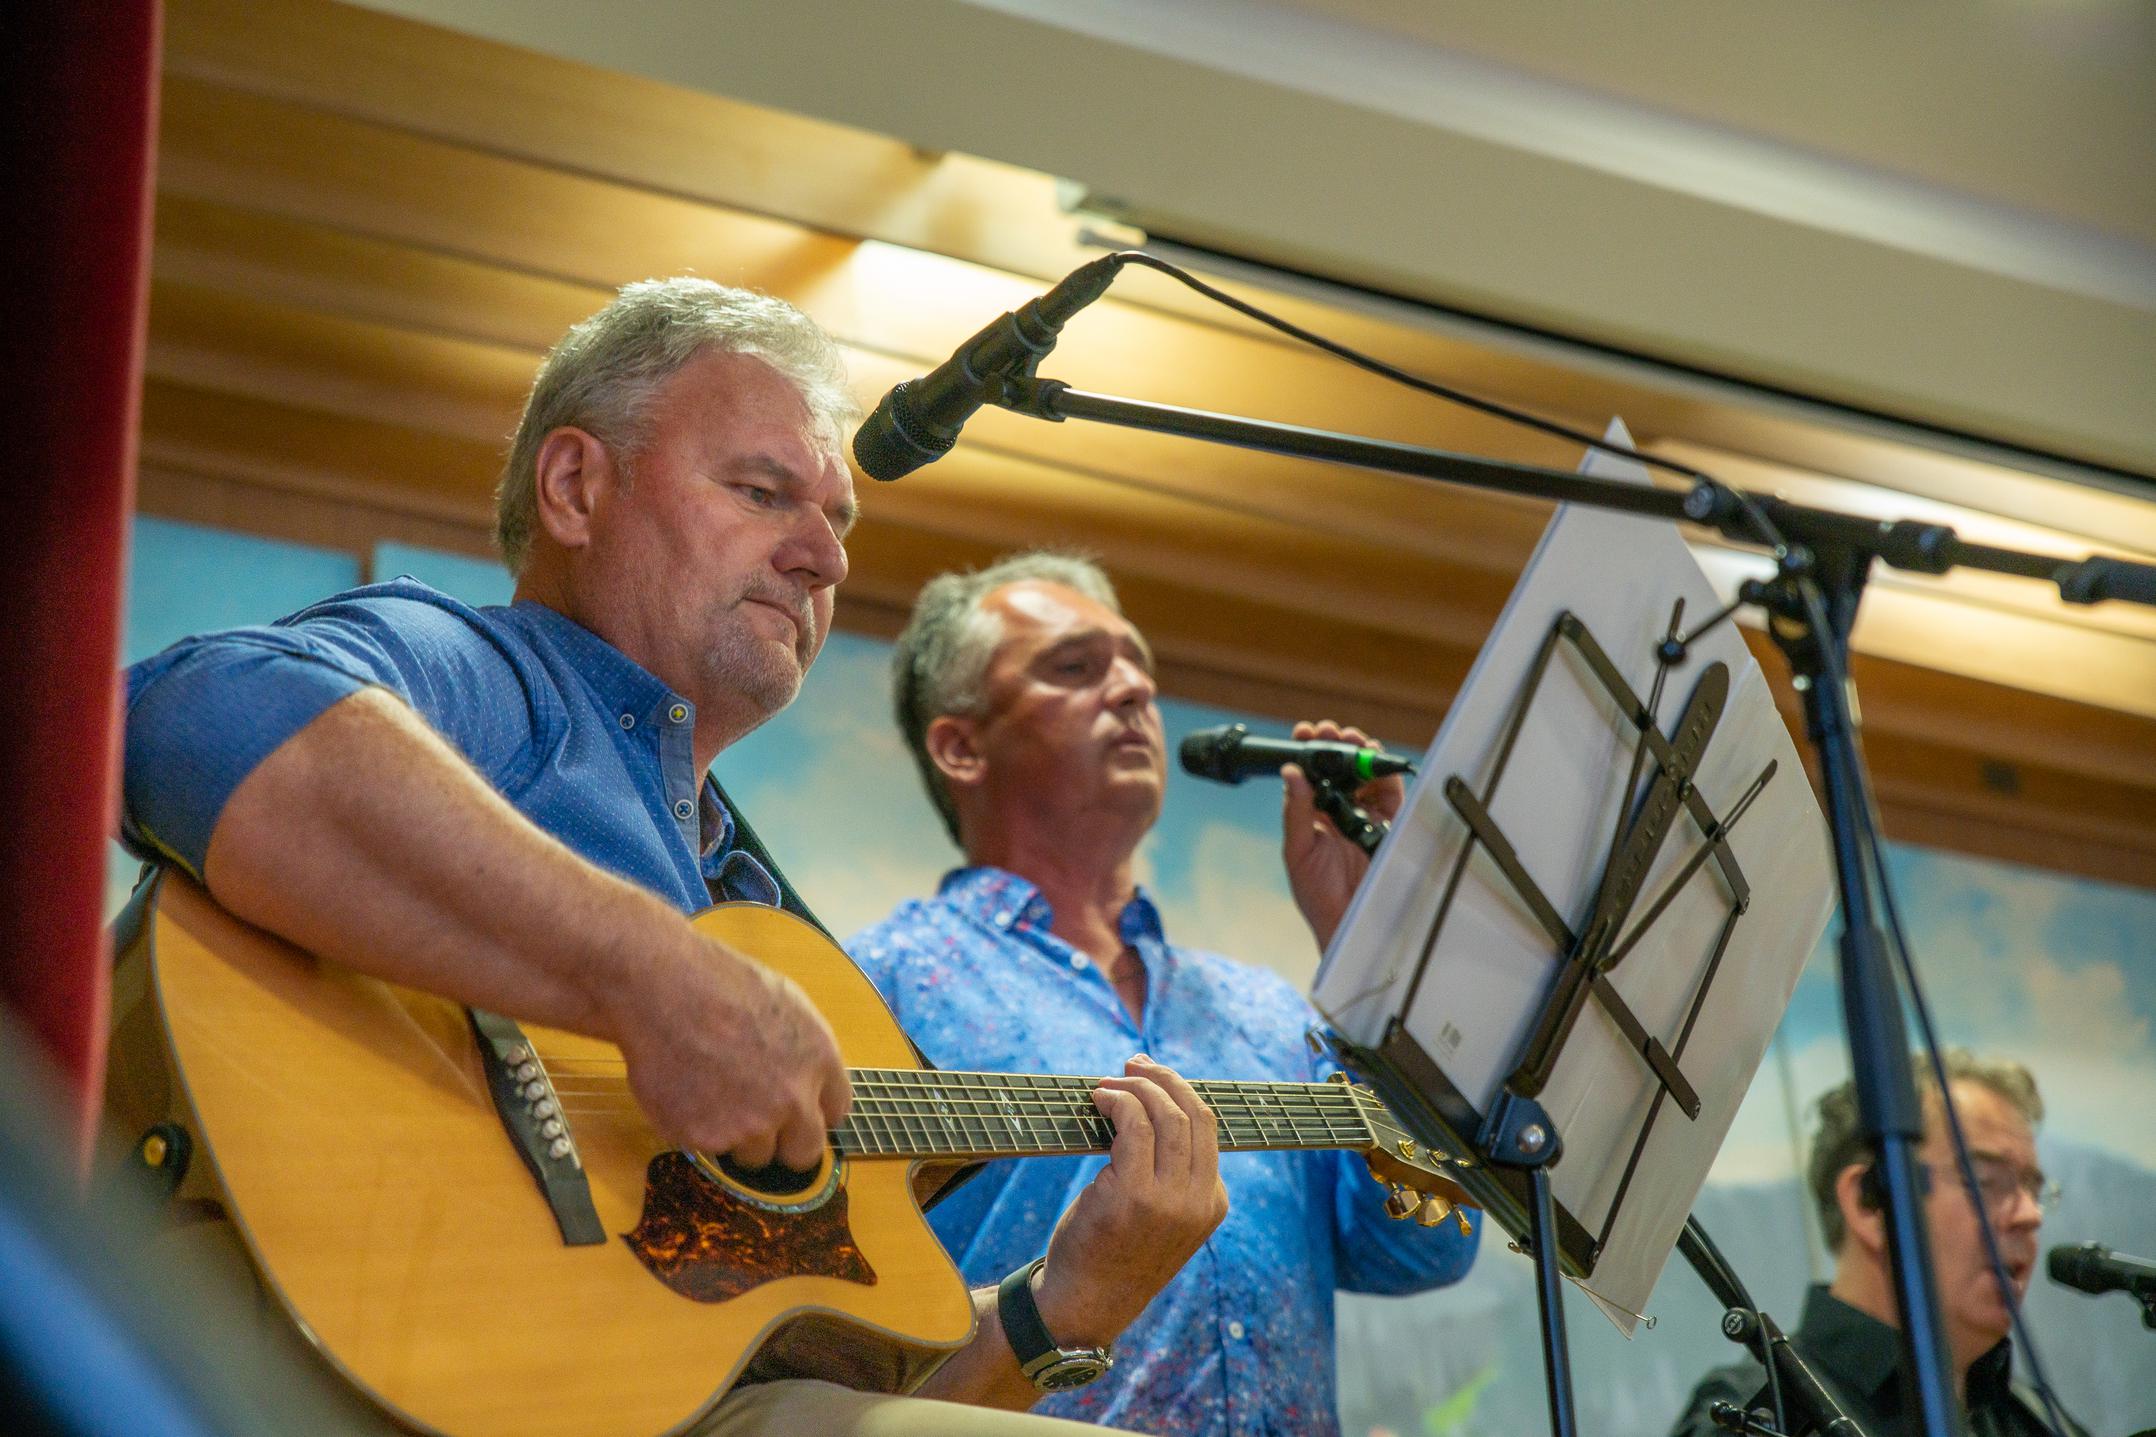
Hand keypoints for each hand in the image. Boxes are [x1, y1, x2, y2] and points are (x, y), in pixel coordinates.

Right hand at [608, 932, 850, 1170]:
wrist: (660, 990)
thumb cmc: (718, 983)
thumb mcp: (786, 1003)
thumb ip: (805, 1052)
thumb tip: (809, 1083)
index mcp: (818, 1060)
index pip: (836, 1112)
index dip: (815, 1111)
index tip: (799, 1111)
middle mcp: (792, 1099)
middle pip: (805, 1152)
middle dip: (786, 1143)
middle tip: (761, 1124)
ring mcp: (749, 1124)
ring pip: (755, 1155)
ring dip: (738, 1135)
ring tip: (711, 1091)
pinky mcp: (706, 1139)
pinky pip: (709, 1149)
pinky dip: (698, 1128)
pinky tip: (686, 1091)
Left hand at [1032, 1056, 1228, 1347]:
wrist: (1087, 1306)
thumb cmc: (1115, 1254)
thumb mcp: (1162, 1218)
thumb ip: (1171, 1175)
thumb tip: (1151, 1106)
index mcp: (1213, 1204)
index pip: (1209, 1128)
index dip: (1180, 1091)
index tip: (1152, 1074)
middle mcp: (1198, 1201)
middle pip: (1195, 1113)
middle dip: (1163, 1078)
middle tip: (1132, 1064)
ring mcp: (1168, 1200)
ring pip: (1167, 1115)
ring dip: (1136, 1086)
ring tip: (1107, 1085)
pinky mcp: (1131, 1196)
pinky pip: (1133, 1126)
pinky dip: (1117, 1102)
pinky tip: (1098, 1100)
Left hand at [1282, 718, 1403, 950]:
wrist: (1349, 923)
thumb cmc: (1317, 895)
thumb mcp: (1298, 851)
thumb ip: (1296, 811)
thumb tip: (1290, 772)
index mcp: (1312, 816)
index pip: (1310, 775)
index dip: (1308, 751)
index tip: (1304, 732)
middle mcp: (1338, 812)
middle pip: (1339, 768)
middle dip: (1335, 744)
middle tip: (1328, 730)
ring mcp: (1364, 817)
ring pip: (1364, 775)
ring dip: (1358, 752)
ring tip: (1349, 738)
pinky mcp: (1388, 825)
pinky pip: (1390, 793)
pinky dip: (1384, 773)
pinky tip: (1373, 757)